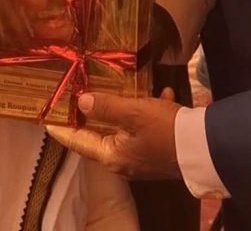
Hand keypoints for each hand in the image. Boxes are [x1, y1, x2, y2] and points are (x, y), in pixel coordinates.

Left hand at [45, 91, 180, 178]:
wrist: (204, 148)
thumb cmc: (164, 130)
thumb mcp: (134, 113)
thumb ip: (107, 106)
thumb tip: (81, 102)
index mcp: (112, 155)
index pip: (78, 141)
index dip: (62, 128)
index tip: (46, 119)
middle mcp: (122, 161)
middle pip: (99, 135)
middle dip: (91, 114)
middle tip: (76, 96)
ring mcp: (140, 157)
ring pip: (123, 129)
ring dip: (122, 109)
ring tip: (117, 88)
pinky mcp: (157, 151)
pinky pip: (146, 128)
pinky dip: (149, 111)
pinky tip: (161, 93)